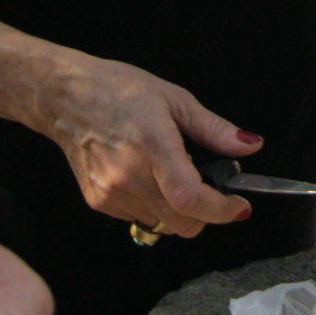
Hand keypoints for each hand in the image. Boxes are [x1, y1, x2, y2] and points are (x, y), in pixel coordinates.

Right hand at [38, 53, 258, 237]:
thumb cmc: (118, 90)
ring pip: (162, 224)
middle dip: (207, 213)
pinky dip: (155, 206)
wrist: (66, 97)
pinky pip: (139, 217)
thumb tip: (249, 145)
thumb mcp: (175, 99)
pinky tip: (149, 178)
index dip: (221, 210)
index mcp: (152, 145)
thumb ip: (214, 129)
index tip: (239, 206)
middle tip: (213, 189)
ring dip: (180, 211)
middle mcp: (128, 175)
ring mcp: (111, 192)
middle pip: (182, 222)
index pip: (190, 197)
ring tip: (174, 175)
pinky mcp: (98, 202)